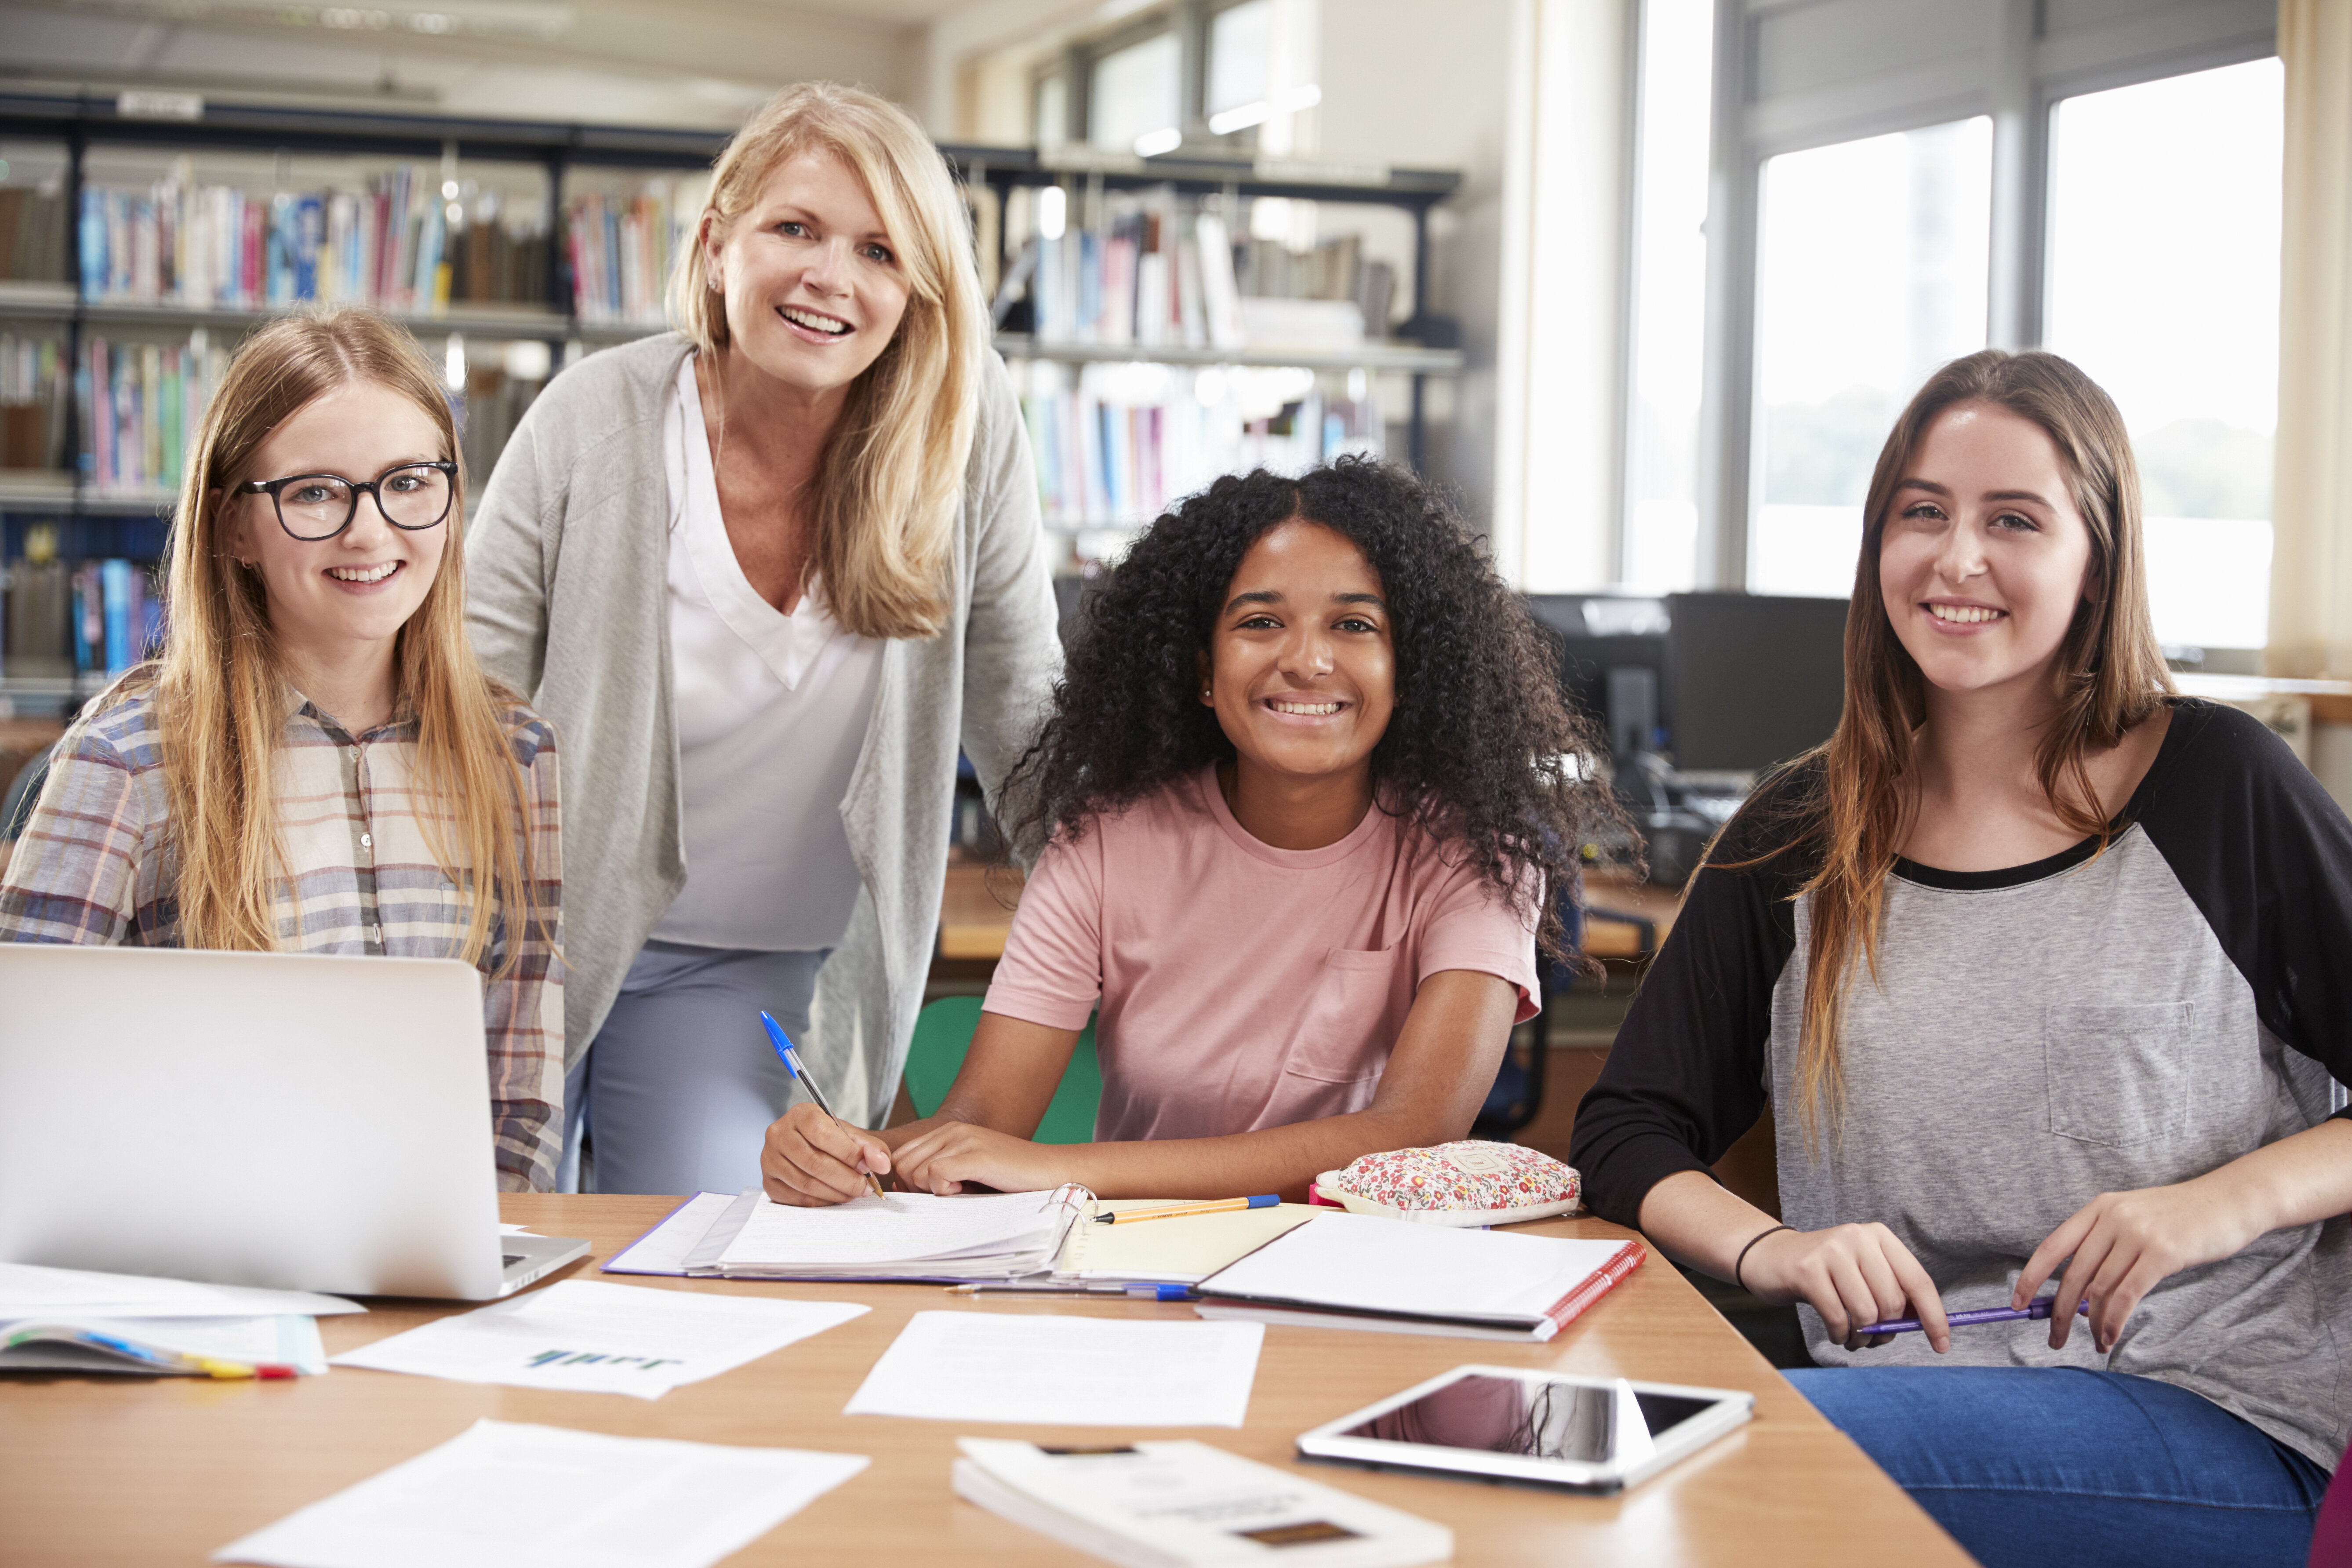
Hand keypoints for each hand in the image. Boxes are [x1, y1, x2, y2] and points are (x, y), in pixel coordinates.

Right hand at [761, 1103, 892, 1206]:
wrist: (817, 1150)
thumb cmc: (835, 1142)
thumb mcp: (853, 1137)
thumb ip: (871, 1148)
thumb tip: (880, 1164)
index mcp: (801, 1114)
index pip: (822, 1135)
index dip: (848, 1154)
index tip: (868, 1169)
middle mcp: (778, 1134)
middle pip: (814, 1162)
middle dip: (846, 1179)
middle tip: (865, 1188)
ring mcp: (769, 1159)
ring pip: (806, 1183)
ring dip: (835, 1193)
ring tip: (854, 1194)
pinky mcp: (768, 1182)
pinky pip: (796, 1198)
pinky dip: (820, 1202)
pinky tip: (835, 1198)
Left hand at [890, 1120, 1072, 1196]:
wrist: (1050, 1172)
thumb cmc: (1009, 1178)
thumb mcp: (967, 1171)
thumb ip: (936, 1173)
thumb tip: (900, 1189)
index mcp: (948, 1132)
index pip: (899, 1157)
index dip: (906, 1182)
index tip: (930, 1195)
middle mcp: (952, 1131)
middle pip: (901, 1165)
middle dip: (916, 1188)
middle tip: (947, 1194)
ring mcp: (964, 1140)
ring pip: (915, 1172)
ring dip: (933, 1191)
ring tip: (962, 1190)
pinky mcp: (976, 1155)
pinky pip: (936, 1175)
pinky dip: (945, 1191)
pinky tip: (966, 1191)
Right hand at [1739, 1222, 1951, 1352]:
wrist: (1771, 1258)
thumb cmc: (1825, 1273)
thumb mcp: (1862, 1272)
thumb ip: (1892, 1292)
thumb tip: (1923, 1326)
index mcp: (1879, 1236)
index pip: (1918, 1280)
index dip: (1934, 1316)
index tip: (1941, 1344)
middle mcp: (1858, 1237)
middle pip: (1892, 1301)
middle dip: (1887, 1331)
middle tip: (1876, 1340)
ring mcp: (1831, 1251)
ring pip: (1866, 1312)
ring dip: (1863, 1337)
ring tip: (1853, 1338)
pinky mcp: (1808, 1270)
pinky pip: (1838, 1318)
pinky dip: (1840, 1335)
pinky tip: (1836, 1332)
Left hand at [2015, 1177, 2262, 1353]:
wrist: (2230, 1200)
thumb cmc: (2181, 1218)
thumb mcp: (2134, 1219)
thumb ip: (2106, 1247)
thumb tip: (2080, 1293)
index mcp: (2098, 1208)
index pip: (2052, 1246)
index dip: (2031, 1277)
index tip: (2018, 1303)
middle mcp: (2112, 1218)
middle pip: (2074, 1274)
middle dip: (2059, 1311)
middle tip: (2054, 1339)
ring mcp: (2136, 1234)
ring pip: (2100, 1289)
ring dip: (2092, 1324)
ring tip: (2094, 1343)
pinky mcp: (2162, 1253)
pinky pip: (2126, 1295)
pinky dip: (2113, 1321)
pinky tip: (2109, 1338)